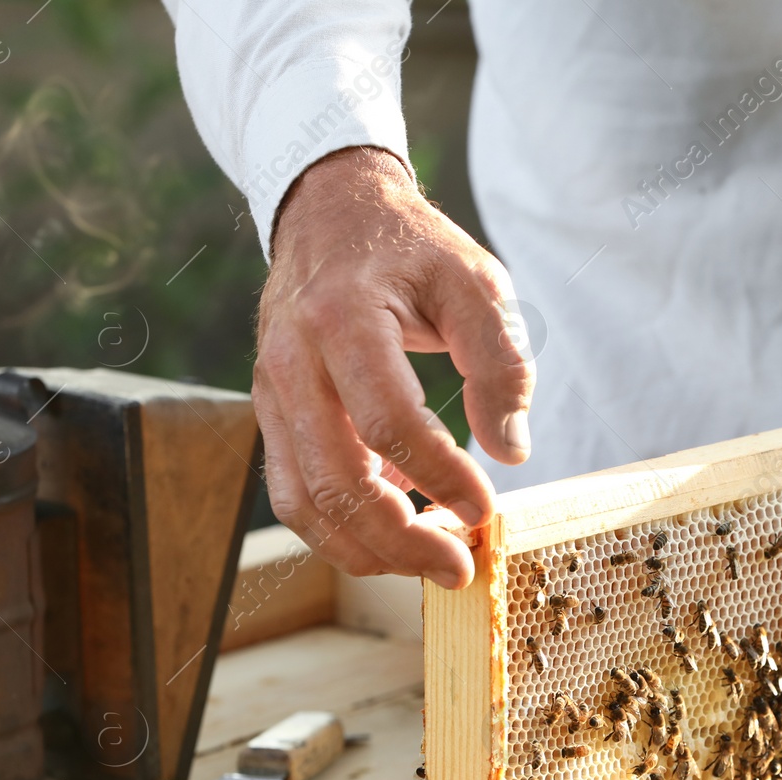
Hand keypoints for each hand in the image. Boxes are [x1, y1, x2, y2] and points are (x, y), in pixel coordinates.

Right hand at [254, 147, 534, 588]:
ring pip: (303, 502)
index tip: (486, 508)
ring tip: (429, 560)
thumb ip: (500, 362)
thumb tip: (510, 451)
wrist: (332, 211)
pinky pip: (294, 492)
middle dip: (402, 540)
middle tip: (460, 566)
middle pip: (336, 481)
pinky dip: (341, 527)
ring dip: (367, 550)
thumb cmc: (411, 248)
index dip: (441, 478)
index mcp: (343, 319)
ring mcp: (271, 392)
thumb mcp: (475, 282)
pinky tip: (396, 527)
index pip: (388, 423)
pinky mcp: (271, 414)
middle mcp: (292, 361)